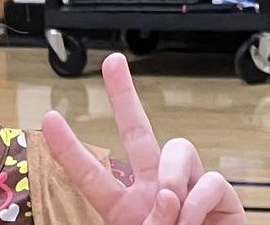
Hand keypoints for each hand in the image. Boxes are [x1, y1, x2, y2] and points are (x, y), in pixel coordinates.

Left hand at [43, 53, 246, 224]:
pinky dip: (199, 201)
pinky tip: (196, 220)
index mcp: (123, 205)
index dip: (69, 148)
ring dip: (171, 179)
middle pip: (138, 131)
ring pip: (176, 150)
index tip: (48, 118)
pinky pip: (209, 180)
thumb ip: (146, 223)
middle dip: (125, 94)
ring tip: (170, 210)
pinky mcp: (221, 194)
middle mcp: (154, 188)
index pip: (90, 173)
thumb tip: (166, 195)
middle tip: (113, 61)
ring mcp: (188, 187)